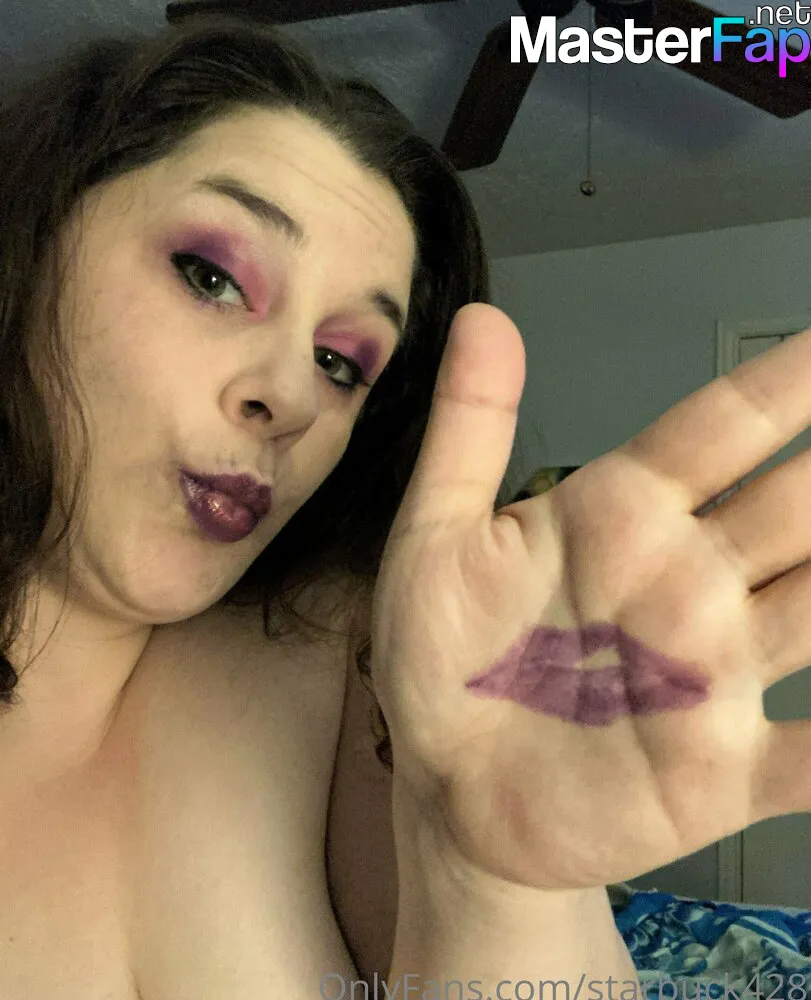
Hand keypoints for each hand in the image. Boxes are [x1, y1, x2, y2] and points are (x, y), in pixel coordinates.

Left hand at [371, 303, 810, 890]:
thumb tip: (480, 318)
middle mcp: (686, 582)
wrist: (447, 794)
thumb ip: (469, 432)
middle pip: (796, 506)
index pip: (721, 430)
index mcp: (622, 518)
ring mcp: (713, 675)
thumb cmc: (441, 661)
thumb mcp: (437, 541)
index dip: (785, 382)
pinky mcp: (722, 770)